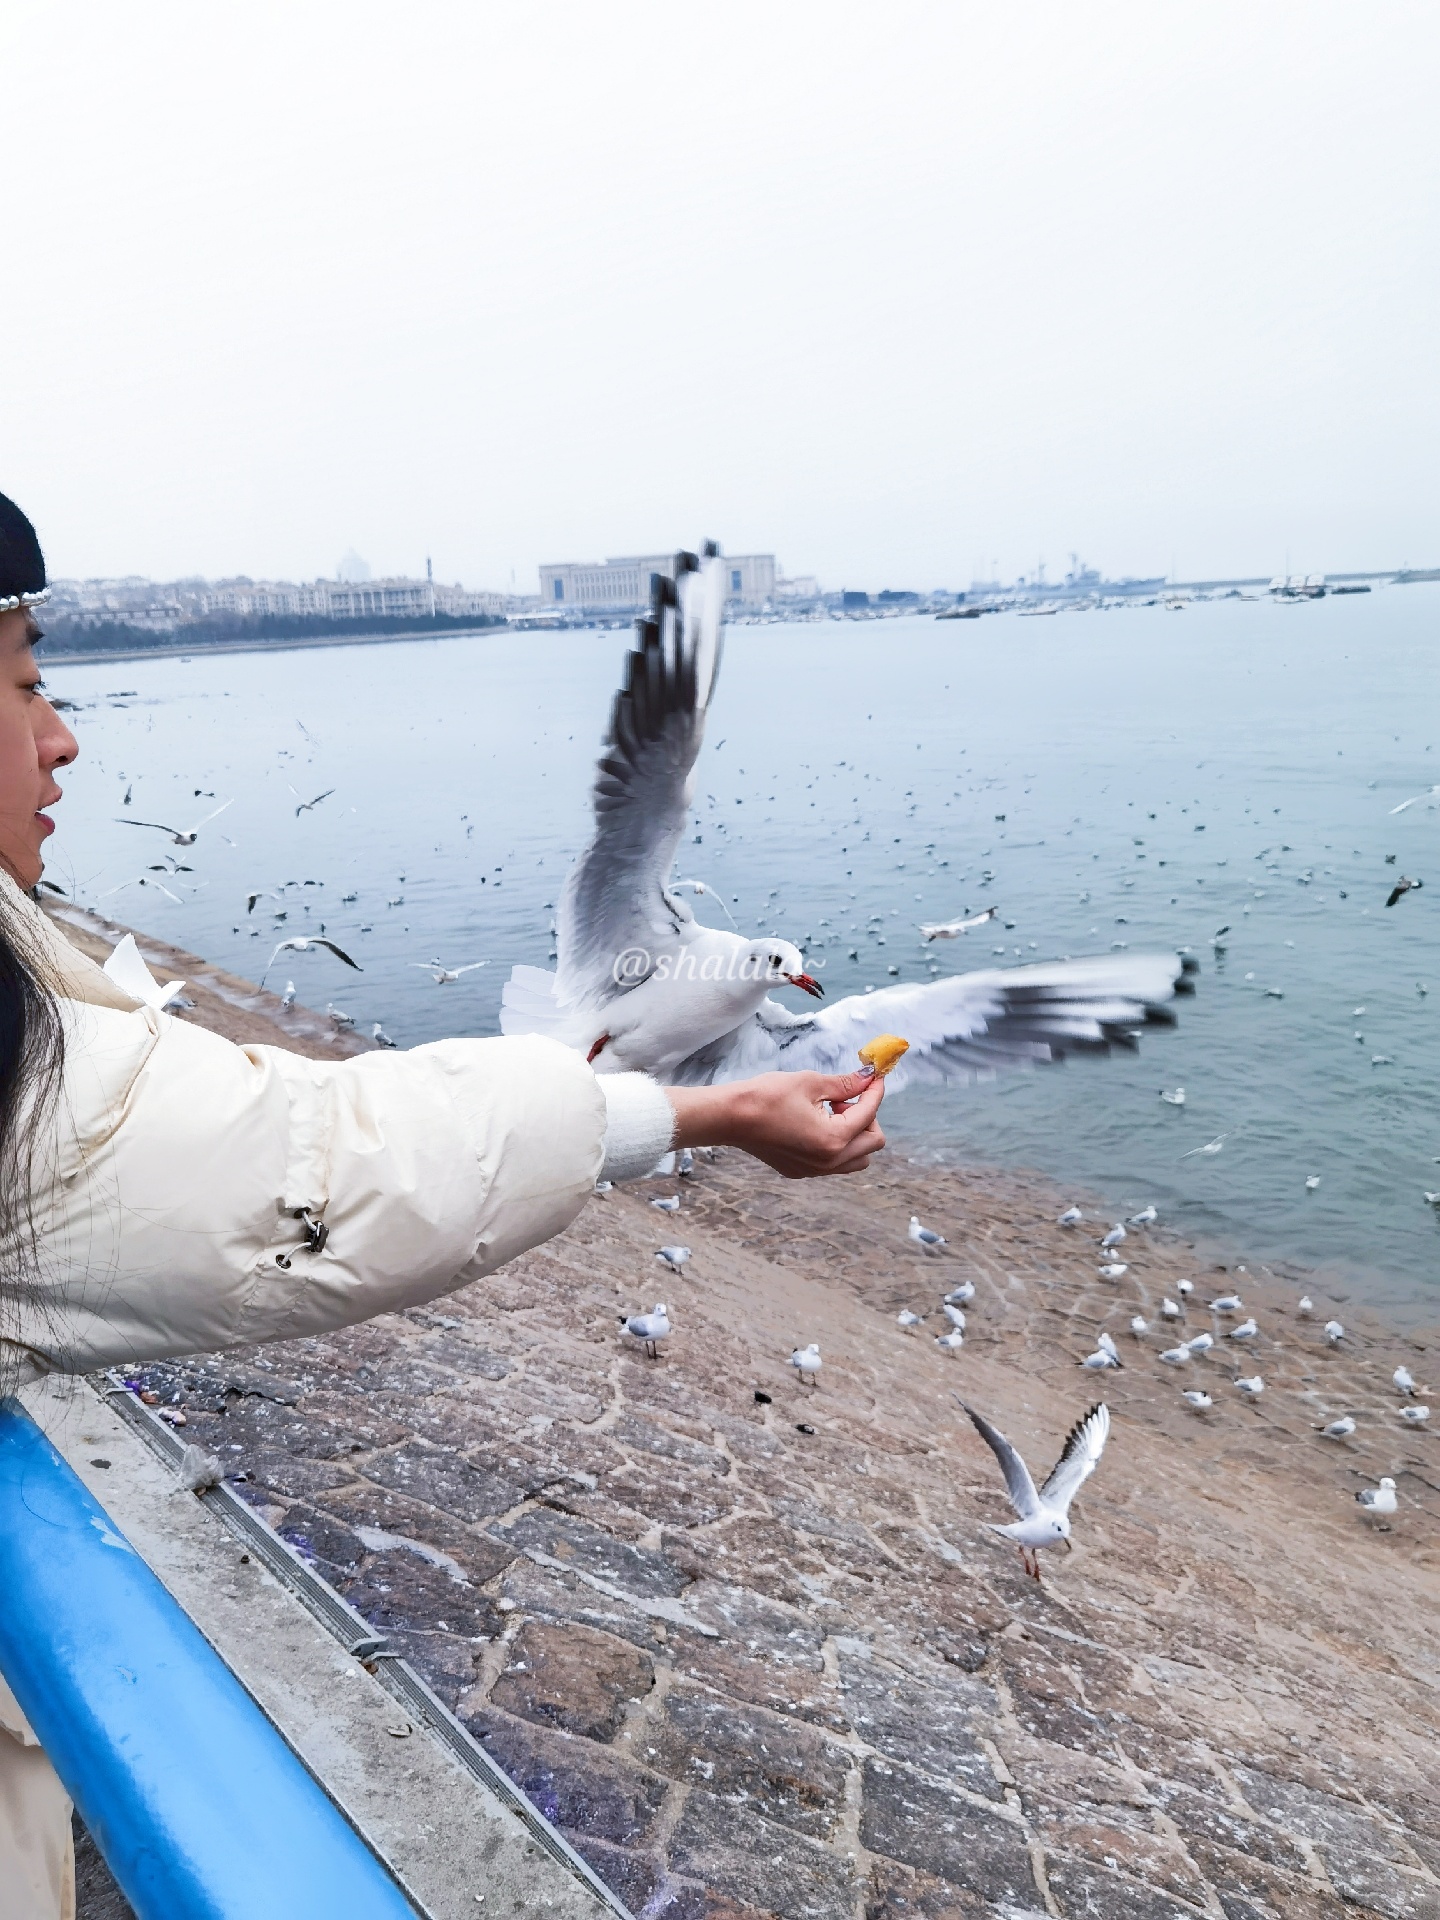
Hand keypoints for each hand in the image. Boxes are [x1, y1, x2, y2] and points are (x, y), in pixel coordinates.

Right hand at [665, 1069, 885, 1178]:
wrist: (730, 1117)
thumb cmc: (766, 1096)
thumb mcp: (810, 1082)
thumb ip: (845, 1084)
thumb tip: (868, 1077)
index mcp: (833, 1139)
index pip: (869, 1114)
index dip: (875, 1091)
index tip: (875, 1076)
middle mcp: (828, 1162)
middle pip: (872, 1143)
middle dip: (867, 1116)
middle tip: (846, 1096)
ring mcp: (814, 1170)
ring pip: (857, 1158)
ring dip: (855, 1133)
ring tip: (830, 1111)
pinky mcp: (801, 1171)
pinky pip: (835, 1163)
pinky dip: (837, 1143)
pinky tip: (816, 1122)